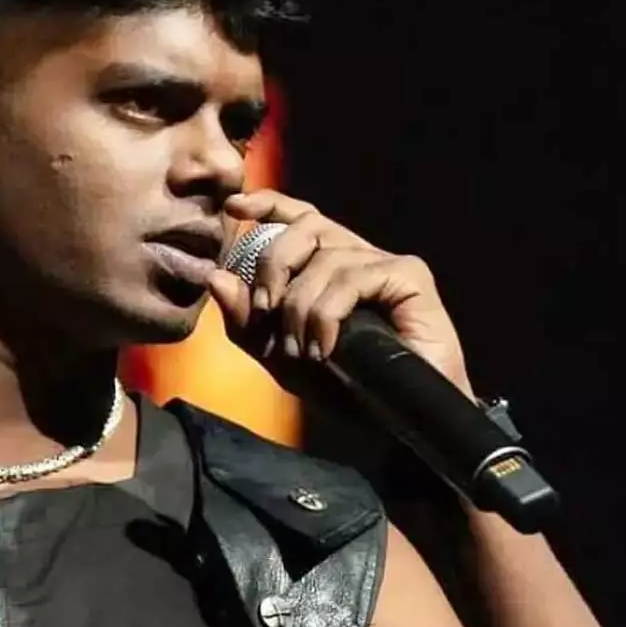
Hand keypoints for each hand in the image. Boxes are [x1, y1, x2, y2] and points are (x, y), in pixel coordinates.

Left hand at [206, 190, 473, 398]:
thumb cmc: (348, 387)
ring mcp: (385, 263)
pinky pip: (353, 278)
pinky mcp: (410, 276)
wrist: (400, 422)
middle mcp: (358, 256)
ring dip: (300, 307)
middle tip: (263, 308)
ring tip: (301, 350)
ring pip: (326, 258)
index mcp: (328, 265)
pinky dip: (328, 314)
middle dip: (274, 262)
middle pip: (307, 225)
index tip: (233, 207)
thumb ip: (248, 323)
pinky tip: (326, 348)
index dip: (267, 204)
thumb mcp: (282, 358)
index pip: (298, 218)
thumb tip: (216, 279)